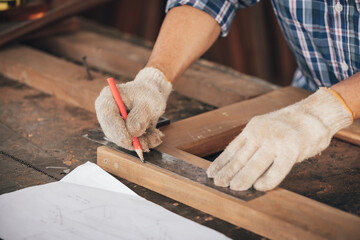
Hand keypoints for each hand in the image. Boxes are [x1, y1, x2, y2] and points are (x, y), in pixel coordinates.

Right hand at [95, 67, 171, 150]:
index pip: (107, 115)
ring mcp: (112, 123)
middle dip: (130, 140)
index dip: (117, 129)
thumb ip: (140, 116)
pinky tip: (154, 136)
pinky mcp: (120, 132)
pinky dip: (143, 142)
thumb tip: (133, 131)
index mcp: (108, 97)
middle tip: (145, 144)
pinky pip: (129, 143)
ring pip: (122, 140)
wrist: (151, 97)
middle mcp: (106, 111)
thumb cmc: (148, 95)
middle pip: (111, 131)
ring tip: (156, 135)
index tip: (130, 139)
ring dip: (140, 142)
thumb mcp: (148, 102)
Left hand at [207, 88, 352, 190]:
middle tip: (218, 184)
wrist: (315, 114)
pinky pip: (277, 169)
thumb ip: (252, 143)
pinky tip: (259, 187)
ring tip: (233, 188)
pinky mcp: (292, 149)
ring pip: (255, 164)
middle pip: (240, 157)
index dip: (221, 162)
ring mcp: (276, 141)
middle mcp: (261, 133)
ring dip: (242, 178)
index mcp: (252, 128)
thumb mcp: (264, 128)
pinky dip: (267, 179)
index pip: (232, 149)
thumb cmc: (288, 127)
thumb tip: (236, 165)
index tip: (210, 173)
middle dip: (228, 172)